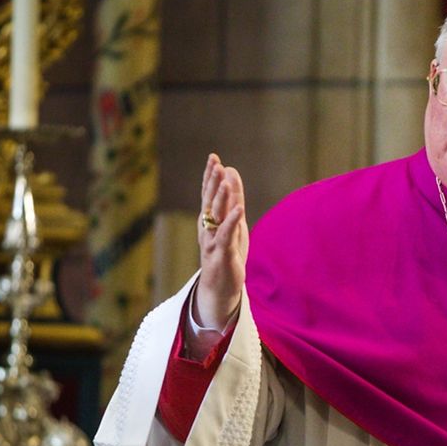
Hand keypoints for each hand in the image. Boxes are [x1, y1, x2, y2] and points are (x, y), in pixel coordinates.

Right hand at [196, 153, 248, 328]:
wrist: (220, 289)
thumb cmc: (226, 253)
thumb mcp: (232, 222)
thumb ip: (232, 198)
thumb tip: (231, 171)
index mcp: (209, 221)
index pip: (208, 194)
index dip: (210, 176)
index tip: (213, 157)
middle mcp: (207, 229)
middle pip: (209, 202)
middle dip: (213, 182)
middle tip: (215, 163)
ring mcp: (213, 241)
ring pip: (215, 217)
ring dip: (221, 199)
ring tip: (226, 182)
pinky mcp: (222, 254)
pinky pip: (226, 235)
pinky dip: (232, 221)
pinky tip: (239, 209)